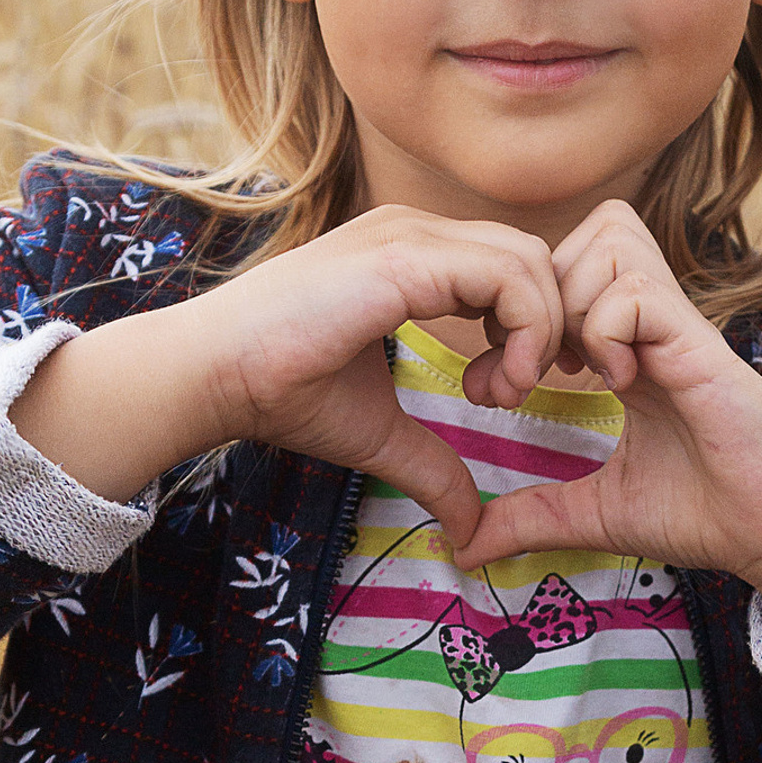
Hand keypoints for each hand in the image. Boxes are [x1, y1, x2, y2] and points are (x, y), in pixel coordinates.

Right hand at [189, 206, 567, 546]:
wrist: (214, 375)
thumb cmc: (282, 392)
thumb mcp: (380, 433)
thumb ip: (434, 467)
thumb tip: (469, 530)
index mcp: (411, 255)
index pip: (509, 264)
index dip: (532, 324)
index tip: (512, 389)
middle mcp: (415, 232)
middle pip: (530, 256)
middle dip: (547, 328)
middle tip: (517, 394)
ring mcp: (409, 236)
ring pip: (527, 260)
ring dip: (538, 334)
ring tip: (502, 394)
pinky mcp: (403, 258)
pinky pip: (506, 276)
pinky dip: (525, 332)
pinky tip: (493, 385)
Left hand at [455, 201, 761, 684]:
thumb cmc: (706, 514)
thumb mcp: (596, 512)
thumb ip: (533, 515)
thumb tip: (466, 546)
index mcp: (631, 346)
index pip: (572, 266)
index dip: (525, 309)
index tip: (507, 381)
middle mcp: (655, 323)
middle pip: (591, 231)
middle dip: (542, 293)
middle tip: (531, 371)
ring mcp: (679, 326)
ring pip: (610, 240)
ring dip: (574, 303)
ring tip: (574, 373)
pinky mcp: (701, 345)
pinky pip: (637, 291)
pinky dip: (608, 330)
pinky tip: (615, 383)